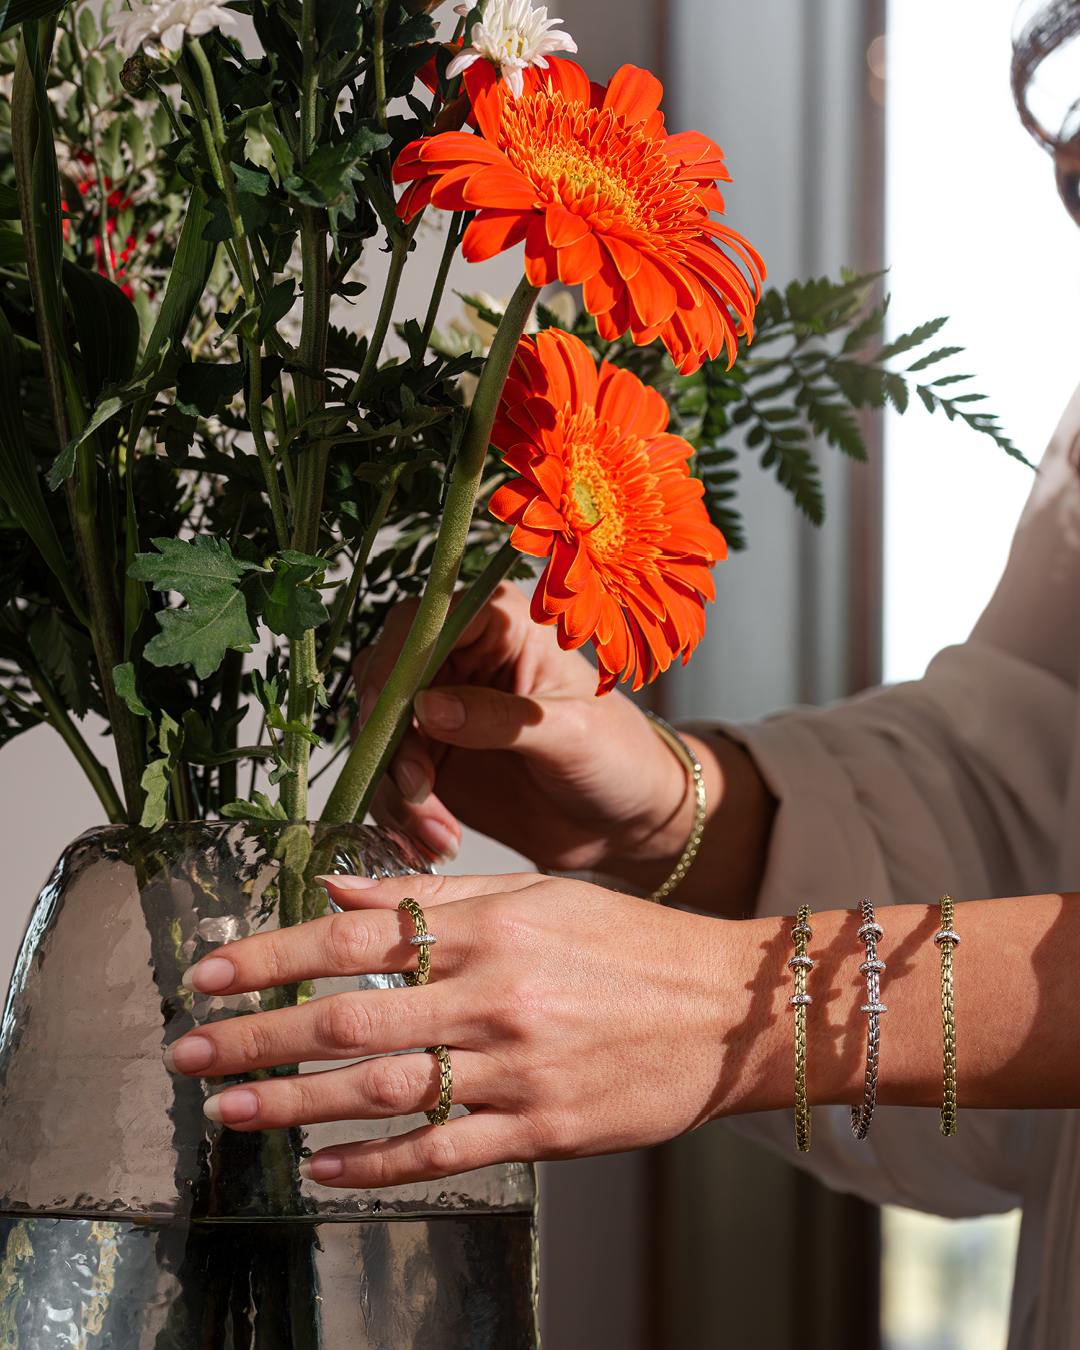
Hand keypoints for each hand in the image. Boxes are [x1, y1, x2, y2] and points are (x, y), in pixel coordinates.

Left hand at [165, 872, 740, 1187]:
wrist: (728, 1010)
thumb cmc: (631, 946)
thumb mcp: (539, 896)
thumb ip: (437, 898)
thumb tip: (339, 893)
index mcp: (493, 928)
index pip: (357, 936)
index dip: (273, 954)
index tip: (210, 971)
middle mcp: (496, 995)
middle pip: (350, 1017)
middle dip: (257, 1036)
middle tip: (187, 1052)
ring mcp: (518, 1068)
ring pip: (382, 1089)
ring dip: (295, 1103)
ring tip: (230, 1109)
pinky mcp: (543, 1130)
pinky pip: (443, 1151)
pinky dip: (375, 1163)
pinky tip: (322, 1165)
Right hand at [356, 582, 699, 886]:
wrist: (628, 820)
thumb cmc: (620, 757)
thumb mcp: (571, 733)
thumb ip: (501, 717)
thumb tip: (428, 707)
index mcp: (503, 624)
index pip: (424, 623)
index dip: (397, 664)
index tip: (395, 716)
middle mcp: (462, 659)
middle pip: (385, 678)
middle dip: (389, 738)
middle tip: (417, 788)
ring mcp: (441, 711)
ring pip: (379, 736)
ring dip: (394, 787)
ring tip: (438, 830)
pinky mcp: (433, 760)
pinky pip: (390, 780)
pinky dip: (401, 813)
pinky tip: (439, 839)